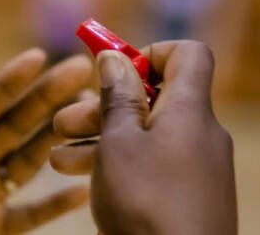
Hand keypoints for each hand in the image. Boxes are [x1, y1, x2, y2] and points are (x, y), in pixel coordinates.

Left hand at [0, 49, 91, 234]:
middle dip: (49, 95)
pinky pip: (28, 216)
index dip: (8, 83)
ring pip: (29, 159)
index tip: (37, 55)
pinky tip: (84, 189)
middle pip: (15, 123)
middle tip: (83, 66)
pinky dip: (55, 205)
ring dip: (58, 137)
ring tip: (93, 112)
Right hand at [50, 41, 236, 234]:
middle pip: (155, 98)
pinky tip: (83, 181)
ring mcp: (199, 170)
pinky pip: (155, 168)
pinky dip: (121, 167)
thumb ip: (115, 97)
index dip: (148, 54)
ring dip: (101, 140)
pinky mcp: (191, 200)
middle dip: (104, 105)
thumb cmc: (147, 205)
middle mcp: (201, 135)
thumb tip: (114, 57)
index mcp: (190, 111)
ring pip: (147, 137)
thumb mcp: (117, 143)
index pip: (187, 55)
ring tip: (58, 158)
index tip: (113, 74)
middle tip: (63, 122)